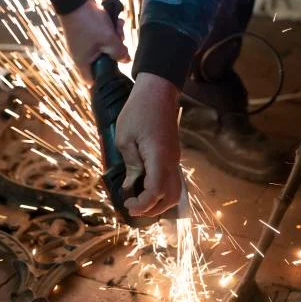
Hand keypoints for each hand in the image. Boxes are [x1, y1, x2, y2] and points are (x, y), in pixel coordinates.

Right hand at [59, 0, 129, 84]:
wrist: (76, 0)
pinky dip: (108, 32)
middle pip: (102, 61)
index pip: (92, 81)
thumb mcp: (108, 39)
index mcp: (83, 62)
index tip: (115, 74)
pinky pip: (100, 38)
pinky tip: (115, 23)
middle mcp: (81, 56)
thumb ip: (119, 52)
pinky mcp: (85, 34)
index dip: (104, 80)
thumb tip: (126, 60)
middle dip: (115, 52)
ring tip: (119, 28)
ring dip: (114, 39)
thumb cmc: (89, 22)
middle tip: (121, 43)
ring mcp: (82, 44)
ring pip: (103, 47)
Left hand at [117, 73, 181, 216]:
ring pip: (175, 191)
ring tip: (140, 202)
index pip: (156, 192)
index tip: (128, 205)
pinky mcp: (173, 156)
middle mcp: (171, 162)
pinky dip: (162, 192)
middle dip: (153, 209)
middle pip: (171, 197)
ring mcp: (174, 159)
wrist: (158, 92)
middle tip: (133, 207)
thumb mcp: (125, 138)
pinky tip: (146, 189)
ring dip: (159, 203)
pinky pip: (172, 181)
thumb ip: (131, 164)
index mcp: (158, 158)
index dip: (142, 205)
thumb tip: (131, 184)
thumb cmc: (138, 111)